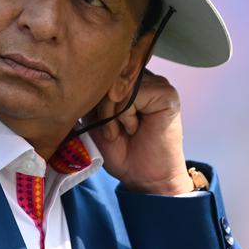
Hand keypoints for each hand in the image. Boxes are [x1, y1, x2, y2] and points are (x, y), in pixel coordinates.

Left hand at [88, 70, 193, 195]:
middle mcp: (141, 77)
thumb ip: (91, 95)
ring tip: (121, 131)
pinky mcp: (166, 93)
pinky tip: (134, 128)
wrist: (142, 176)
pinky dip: (125, 115)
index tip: (96, 120)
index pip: (99, 71)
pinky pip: (132, 94)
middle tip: (110, 131)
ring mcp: (155, 83)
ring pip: (117, 85)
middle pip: (107, 75)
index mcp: (125, 80)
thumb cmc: (120, 149)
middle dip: (100, 106)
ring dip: (111, 114)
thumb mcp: (94, 117)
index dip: (91, 96)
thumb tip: (82, 78)